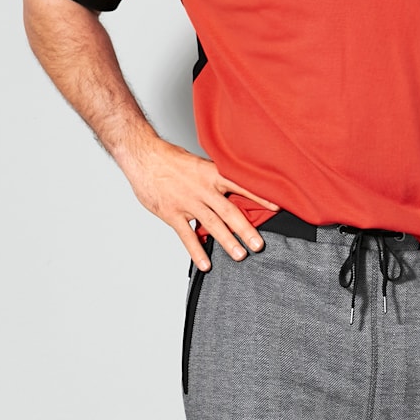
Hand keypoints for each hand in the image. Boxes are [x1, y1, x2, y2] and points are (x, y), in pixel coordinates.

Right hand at [120, 138, 277, 270]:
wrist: (143, 156)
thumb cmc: (170, 158)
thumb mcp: (197, 163)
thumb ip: (213, 177)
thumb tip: (231, 186)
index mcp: (211, 174)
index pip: (241, 185)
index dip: (260, 197)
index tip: (277, 207)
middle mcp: (203, 189)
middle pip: (229, 212)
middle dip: (246, 229)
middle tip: (259, 245)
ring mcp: (188, 203)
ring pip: (211, 225)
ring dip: (227, 242)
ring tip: (240, 255)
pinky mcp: (172, 214)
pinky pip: (187, 236)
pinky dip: (196, 251)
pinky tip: (206, 264)